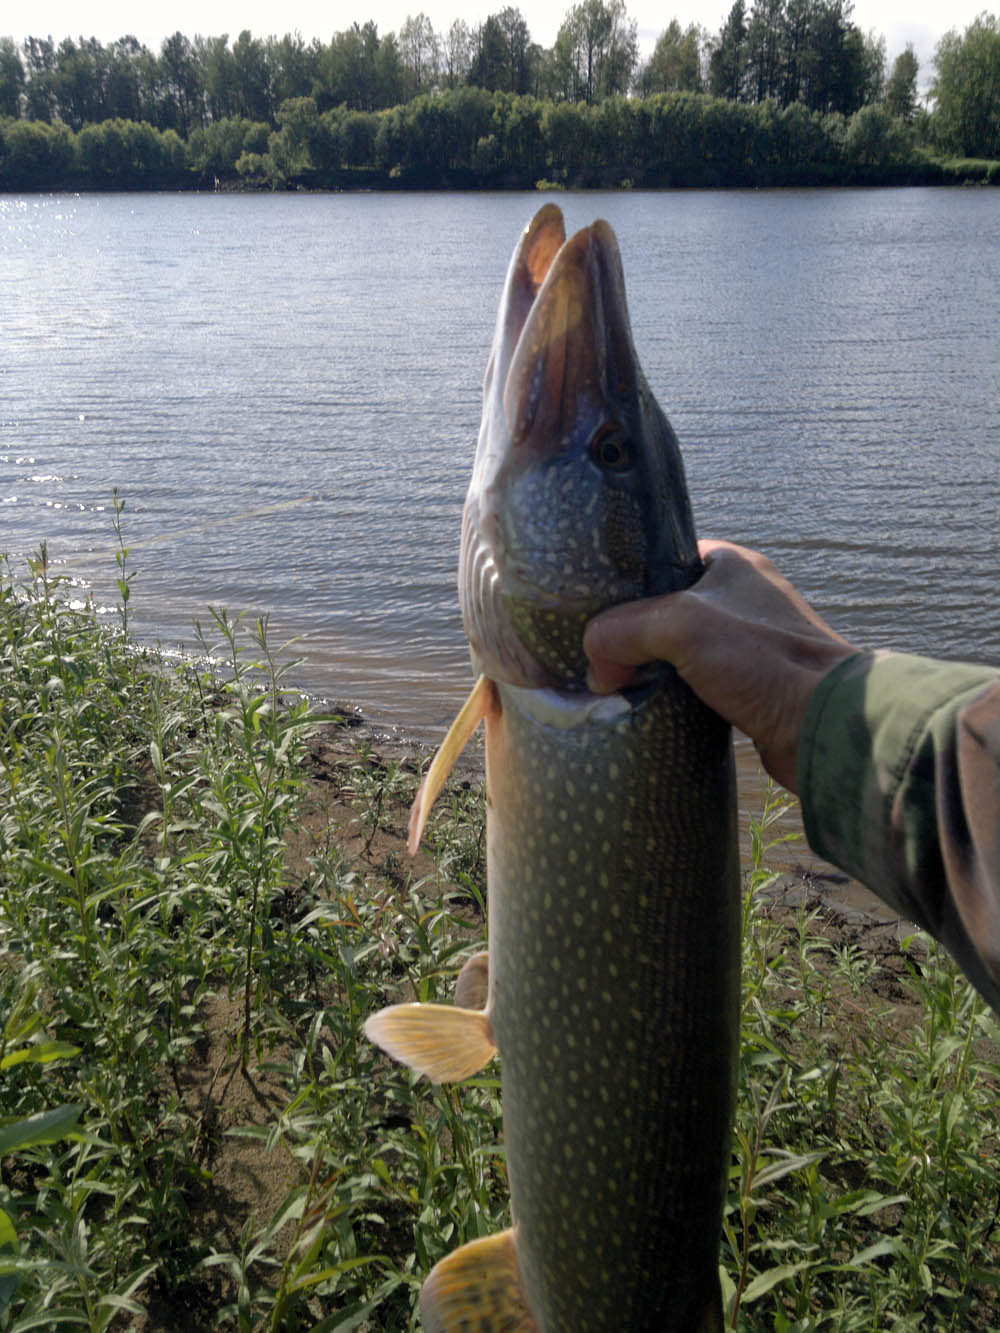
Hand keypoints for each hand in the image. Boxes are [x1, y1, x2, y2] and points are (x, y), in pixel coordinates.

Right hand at [583, 540, 857, 791]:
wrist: (825, 727)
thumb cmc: (763, 660)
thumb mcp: (678, 626)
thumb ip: (621, 630)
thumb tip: (594, 667)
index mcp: (731, 565)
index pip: (661, 559)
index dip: (625, 583)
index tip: (591, 607)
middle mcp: (741, 600)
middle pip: (663, 609)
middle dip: (630, 633)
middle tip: (596, 652)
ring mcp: (745, 646)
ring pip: (676, 651)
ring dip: (649, 668)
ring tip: (613, 682)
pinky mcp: (746, 688)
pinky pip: (693, 685)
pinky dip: (669, 695)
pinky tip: (645, 707)